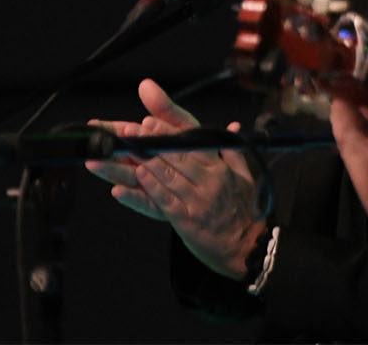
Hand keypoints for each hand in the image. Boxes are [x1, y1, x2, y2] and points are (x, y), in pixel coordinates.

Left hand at [88, 79, 265, 279]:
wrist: (249, 247)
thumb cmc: (246, 209)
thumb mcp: (245, 176)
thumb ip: (232, 150)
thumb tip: (233, 126)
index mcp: (219, 167)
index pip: (190, 142)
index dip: (167, 131)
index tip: (147, 121)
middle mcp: (208, 180)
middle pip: (173, 156)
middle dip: (147, 142)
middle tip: (124, 132)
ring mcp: (197, 200)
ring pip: (165, 176)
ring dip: (139, 162)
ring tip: (119, 151)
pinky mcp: (186, 220)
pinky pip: (163, 201)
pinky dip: (147, 189)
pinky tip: (132, 179)